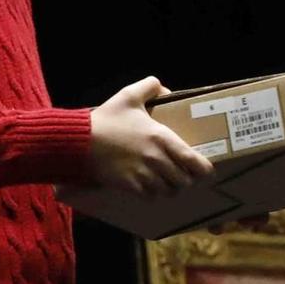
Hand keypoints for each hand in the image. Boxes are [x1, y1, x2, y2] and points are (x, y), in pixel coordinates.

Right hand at [88, 77, 216, 197]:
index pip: (193, 161)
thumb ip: (151, 86)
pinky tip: (152, 188)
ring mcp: (142, 174)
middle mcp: (156, 158)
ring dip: (171, 188)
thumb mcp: (129, 95)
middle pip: (183, 180)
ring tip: (169, 183)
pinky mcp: (128, 185)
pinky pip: (149, 197)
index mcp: (161, 137)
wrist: (78, 141)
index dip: (204, 170)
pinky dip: (154, 195)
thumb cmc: (105, 119)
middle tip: (185, 176)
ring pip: (168, 191)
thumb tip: (167, 91)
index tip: (207, 171)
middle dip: (187, 179)